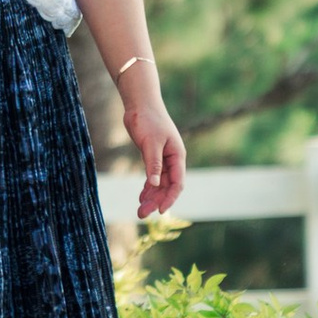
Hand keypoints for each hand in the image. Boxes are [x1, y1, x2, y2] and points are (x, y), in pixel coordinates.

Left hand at [124, 81, 185, 221]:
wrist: (140, 103)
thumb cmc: (148, 120)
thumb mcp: (150, 143)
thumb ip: (153, 164)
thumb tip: (154, 185)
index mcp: (177, 156)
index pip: (177, 183)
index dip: (170, 198)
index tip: (160, 211)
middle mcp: (172, 159)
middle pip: (167, 186)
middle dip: (156, 201)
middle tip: (142, 214)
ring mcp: (163, 158)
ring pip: (159, 184)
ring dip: (151, 197)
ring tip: (140, 210)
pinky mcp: (152, 156)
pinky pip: (153, 176)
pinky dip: (148, 187)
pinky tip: (142, 196)